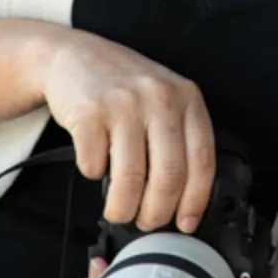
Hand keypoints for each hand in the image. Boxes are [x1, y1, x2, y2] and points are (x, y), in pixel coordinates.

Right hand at [38, 29, 215, 231]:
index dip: (195, 200)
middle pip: (168, 176)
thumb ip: (179, 135)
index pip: (202, 160)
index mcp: (186, 97)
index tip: (186, 222)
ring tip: (119, 210)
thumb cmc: (124, 85)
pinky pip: (93, 166)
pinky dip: (93, 175)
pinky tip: (95, 164)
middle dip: (157, 212)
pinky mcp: (88, 113)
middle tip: (147, 221)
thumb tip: (186, 198)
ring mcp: (123, 104)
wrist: (74, 55)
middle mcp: (159, 98)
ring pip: (130, 179)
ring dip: (123, 207)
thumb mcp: (165, 98)